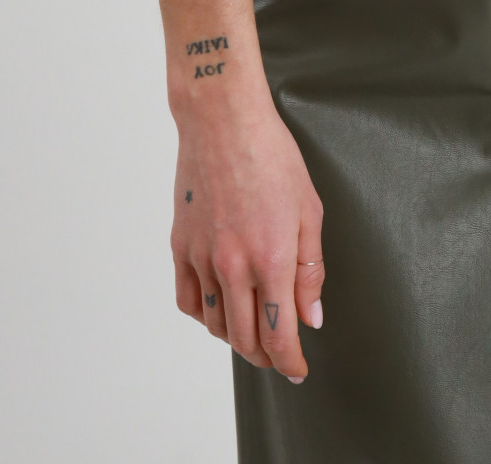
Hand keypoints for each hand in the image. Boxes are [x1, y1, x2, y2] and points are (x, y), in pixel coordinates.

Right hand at [171, 94, 324, 381]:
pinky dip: (204, 315)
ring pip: (215, 324)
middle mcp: (233, 265)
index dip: (290, 362)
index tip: (298, 370)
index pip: (278, 334)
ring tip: (253, 332)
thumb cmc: (272, 155)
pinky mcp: (179, 246)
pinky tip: (219, 308)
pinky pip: (188, 300)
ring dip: (235, 338)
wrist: (223, 120)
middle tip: (279, 353)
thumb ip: (310, 269)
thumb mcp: (310, 209)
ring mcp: (201, 257)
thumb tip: (311, 316)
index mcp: (271, 257)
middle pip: (244, 338)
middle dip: (266, 355)